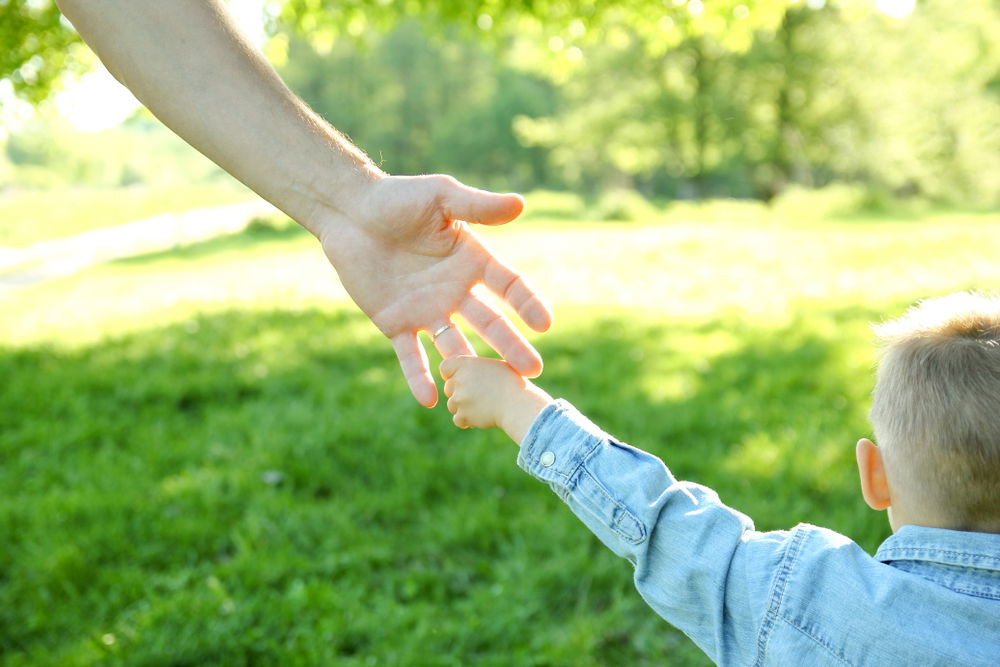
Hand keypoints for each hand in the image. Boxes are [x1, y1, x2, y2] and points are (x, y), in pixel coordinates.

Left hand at [319, 174, 551, 407]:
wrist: (350, 212)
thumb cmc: (397, 198)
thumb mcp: (441, 196)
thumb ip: (477, 206)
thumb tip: (520, 204)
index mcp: (471, 261)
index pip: (509, 287)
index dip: (527, 304)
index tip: (544, 325)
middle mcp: (454, 291)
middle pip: (489, 323)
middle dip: (511, 346)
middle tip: (532, 369)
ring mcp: (426, 310)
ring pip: (455, 344)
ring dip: (471, 365)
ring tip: (488, 386)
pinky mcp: (395, 323)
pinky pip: (410, 355)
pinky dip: (419, 377)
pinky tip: (430, 400)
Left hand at [440, 356, 551, 444]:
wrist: (518, 404)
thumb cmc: (513, 383)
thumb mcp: (496, 366)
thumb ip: (478, 369)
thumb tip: (471, 374)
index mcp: (465, 363)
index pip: (445, 367)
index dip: (452, 374)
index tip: (462, 378)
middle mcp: (458, 380)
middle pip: (449, 388)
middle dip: (460, 392)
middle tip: (478, 395)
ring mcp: (458, 399)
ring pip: (453, 405)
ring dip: (464, 408)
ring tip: (484, 406)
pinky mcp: (462, 416)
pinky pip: (459, 420)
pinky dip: (468, 421)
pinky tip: (482, 417)